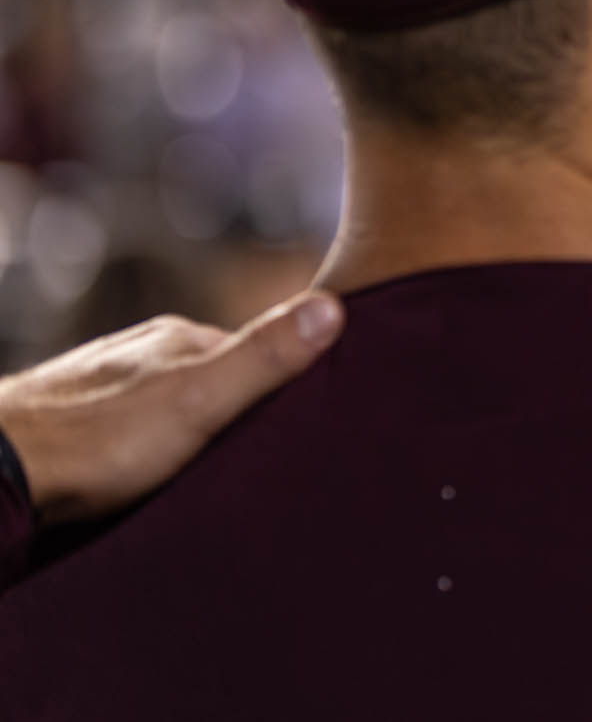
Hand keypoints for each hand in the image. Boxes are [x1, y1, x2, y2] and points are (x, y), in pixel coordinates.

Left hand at [0, 290, 343, 524]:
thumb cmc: (99, 441)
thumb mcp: (202, 400)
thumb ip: (265, 357)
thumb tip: (333, 305)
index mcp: (178, 337)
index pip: (253, 351)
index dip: (281, 385)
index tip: (301, 423)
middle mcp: (139, 350)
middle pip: (209, 374)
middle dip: (232, 408)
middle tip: (252, 456)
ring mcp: (101, 380)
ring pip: (164, 400)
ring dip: (185, 429)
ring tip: (198, 472)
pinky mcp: (68, 417)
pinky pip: (126, 426)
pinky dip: (143, 445)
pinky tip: (139, 474)